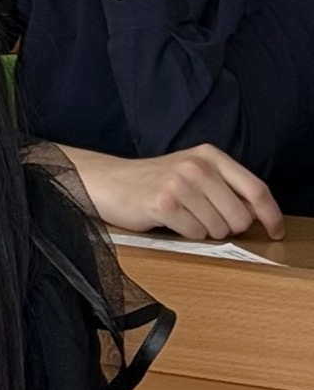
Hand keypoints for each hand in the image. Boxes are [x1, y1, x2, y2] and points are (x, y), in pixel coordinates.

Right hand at [64, 143, 283, 243]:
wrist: (113, 181)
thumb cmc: (158, 181)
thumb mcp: (196, 172)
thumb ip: (228, 187)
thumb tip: (260, 215)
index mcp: (210, 155)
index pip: (256, 189)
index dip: (271, 215)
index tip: (276, 231)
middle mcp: (197, 166)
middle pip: (241, 217)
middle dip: (228, 226)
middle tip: (205, 216)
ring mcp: (180, 183)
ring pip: (219, 229)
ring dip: (204, 230)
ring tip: (184, 215)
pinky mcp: (164, 204)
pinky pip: (195, 234)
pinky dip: (186, 233)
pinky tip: (170, 219)